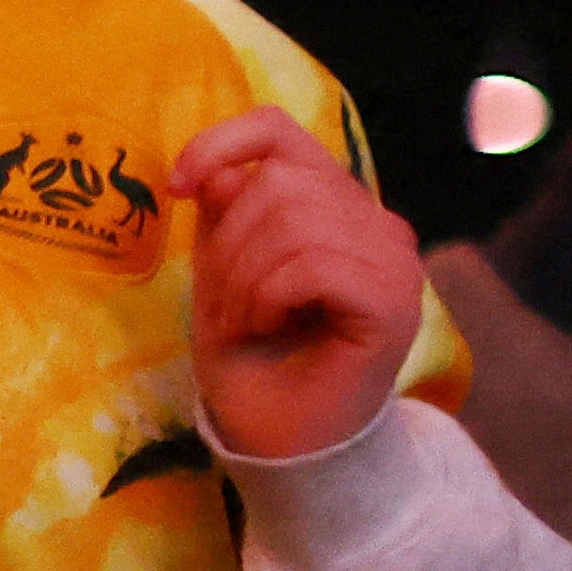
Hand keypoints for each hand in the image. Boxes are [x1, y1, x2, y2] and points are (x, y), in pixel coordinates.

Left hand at [175, 107, 418, 463]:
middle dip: (229, 245)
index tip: (176, 187)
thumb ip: (226, 212)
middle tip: (232, 306)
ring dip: (245, 279)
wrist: (280, 440)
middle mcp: (375, 224)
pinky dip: (270, 297)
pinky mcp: (395, 302)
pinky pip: (314, 265)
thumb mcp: (219, 272)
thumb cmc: (251, 358)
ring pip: (295, 220)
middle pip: (279, 180)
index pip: (278, 130)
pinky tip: (270, 328)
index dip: (220, 144)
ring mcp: (393, 261)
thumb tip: (218, 168)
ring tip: (250, 323)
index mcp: (335, 206)